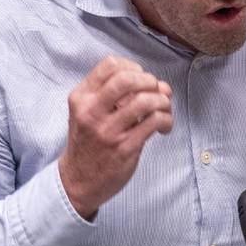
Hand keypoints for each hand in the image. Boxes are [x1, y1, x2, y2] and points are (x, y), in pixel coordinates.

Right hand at [59, 57, 172, 218]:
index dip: (133, 67)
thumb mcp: (91, 113)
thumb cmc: (89, 143)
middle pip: (127, 79)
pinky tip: (164, 127)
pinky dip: (166, 120)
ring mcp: (108, 131)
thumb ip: (122, 96)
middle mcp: (91, 112)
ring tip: (163, 110)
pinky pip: (154, 122)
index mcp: (81, 98)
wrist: (78, 181)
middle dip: (149, 81)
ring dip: (162, 101)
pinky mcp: (124, 148)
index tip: (140, 80)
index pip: (110, 65)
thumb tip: (162, 85)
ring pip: (145, 101)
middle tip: (155, 92)